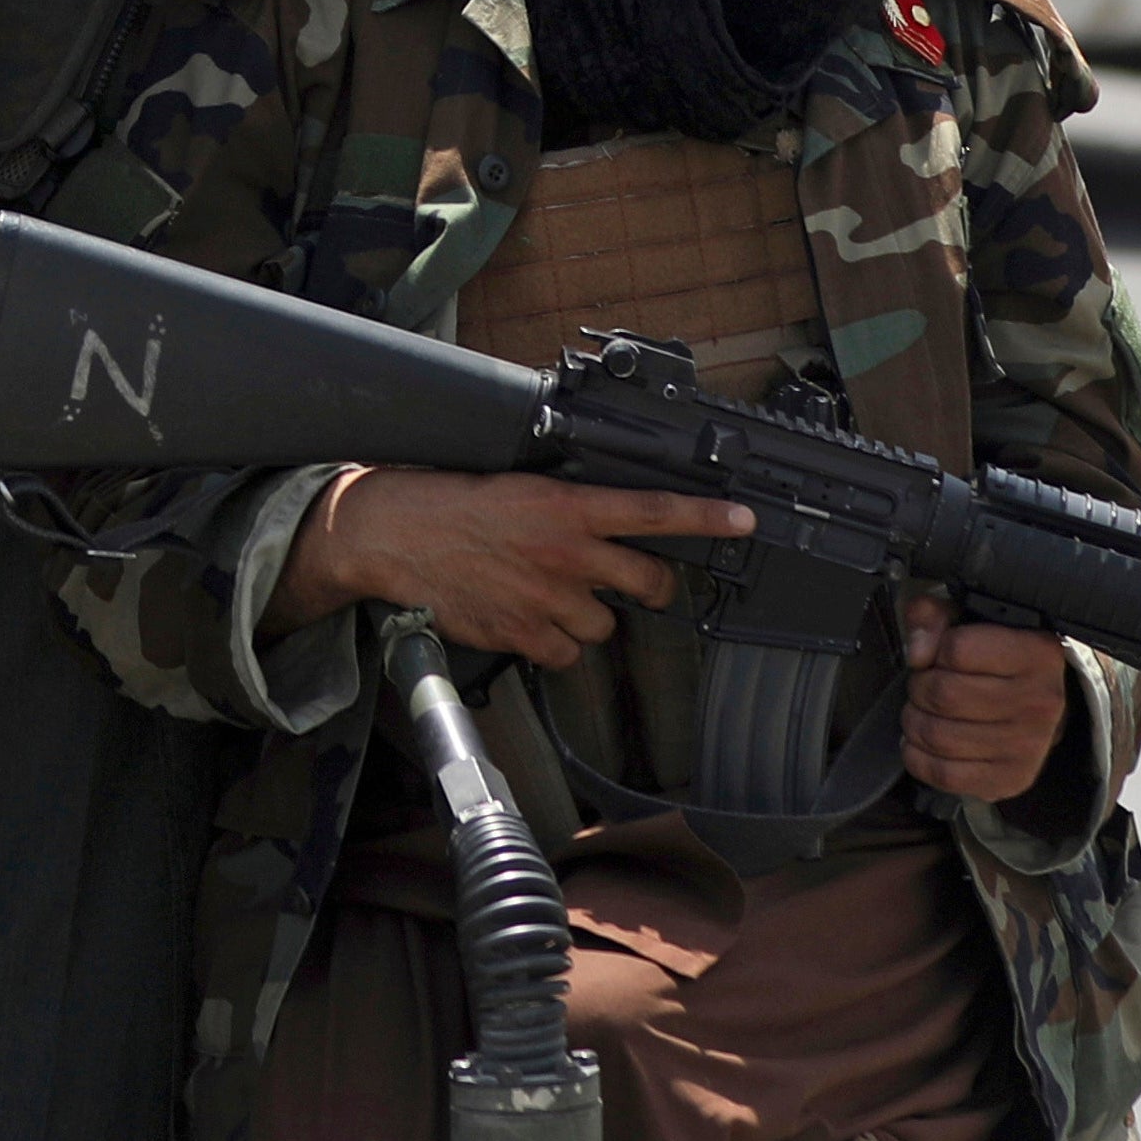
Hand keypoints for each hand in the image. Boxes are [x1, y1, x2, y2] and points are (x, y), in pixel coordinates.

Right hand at [268, 465, 753, 665]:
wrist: (396, 534)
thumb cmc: (451, 502)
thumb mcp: (519, 487)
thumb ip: (567, 506)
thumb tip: (604, 519)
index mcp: (567, 506)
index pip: (654, 510)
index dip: (707, 518)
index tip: (744, 520)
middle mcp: (566, 553)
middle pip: (647, 581)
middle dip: (649, 584)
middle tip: (634, 578)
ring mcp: (547, 598)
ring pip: (604, 624)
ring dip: (587, 615)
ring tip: (550, 594)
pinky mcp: (523, 633)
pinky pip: (565, 654)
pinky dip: (553, 644)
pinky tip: (529, 620)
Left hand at [898, 597, 1071, 803]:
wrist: (1038, 706)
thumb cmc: (998, 658)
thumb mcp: (970, 619)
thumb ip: (934, 617)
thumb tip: (917, 653)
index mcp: (1037, 653)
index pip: (957, 650)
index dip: (935, 650)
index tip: (940, 656)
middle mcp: (1040, 702)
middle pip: (943, 695)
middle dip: (919, 688)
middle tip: (924, 686)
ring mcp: (1028, 747)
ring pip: (937, 736)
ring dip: (914, 721)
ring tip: (922, 712)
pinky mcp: (1011, 780)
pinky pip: (944, 774)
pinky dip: (918, 757)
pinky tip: (922, 743)